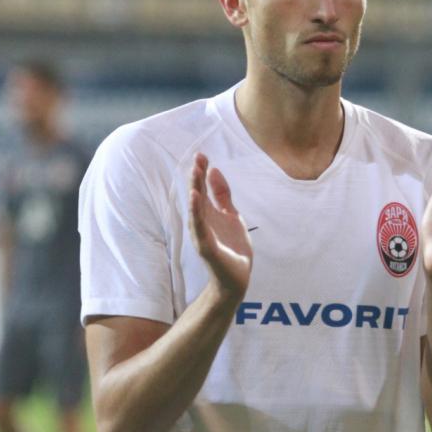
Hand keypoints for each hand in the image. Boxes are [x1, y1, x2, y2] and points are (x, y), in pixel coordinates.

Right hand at [188, 153, 252, 298]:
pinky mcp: (205, 246)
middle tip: (197, 158)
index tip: (201, 154)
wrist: (237, 277)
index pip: (202, 188)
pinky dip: (196, 213)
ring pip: (196, 209)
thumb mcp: (231, 215)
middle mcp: (202, 221)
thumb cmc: (232, 247)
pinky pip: (199, 227)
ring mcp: (202, 234)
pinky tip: (195, 199)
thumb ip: (222, 195)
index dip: (201, 172)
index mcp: (208, 213)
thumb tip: (214, 170)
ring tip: (195, 173)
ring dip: (194, 190)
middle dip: (196, 177)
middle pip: (197, 195)